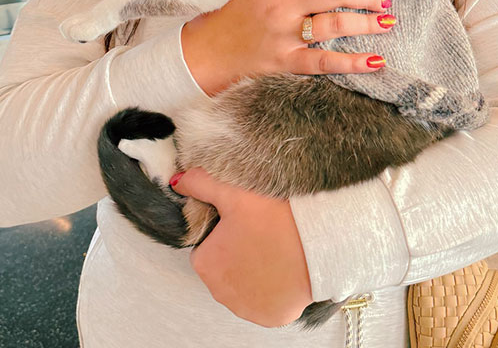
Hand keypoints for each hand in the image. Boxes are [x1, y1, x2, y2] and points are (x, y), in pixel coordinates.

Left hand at [173, 168, 311, 326]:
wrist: (318, 243)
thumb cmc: (276, 219)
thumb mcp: (234, 192)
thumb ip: (201, 183)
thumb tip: (178, 181)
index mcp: (205, 263)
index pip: (207, 245)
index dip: (224, 231)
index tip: (242, 222)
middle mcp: (220, 292)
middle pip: (224, 266)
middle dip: (237, 251)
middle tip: (260, 232)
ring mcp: (246, 307)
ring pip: (244, 284)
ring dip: (253, 270)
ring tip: (273, 246)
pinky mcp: (270, 317)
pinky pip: (266, 301)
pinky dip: (272, 288)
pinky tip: (282, 267)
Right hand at [182, 0, 394, 94]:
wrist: (211, 49)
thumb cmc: (238, 16)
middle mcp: (282, 5)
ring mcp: (284, 34)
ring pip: (334, 25)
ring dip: (367, 24)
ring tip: (386, 23)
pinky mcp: (286, 61)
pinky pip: (325, 62)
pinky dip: (352, 62)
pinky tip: (374, 61)